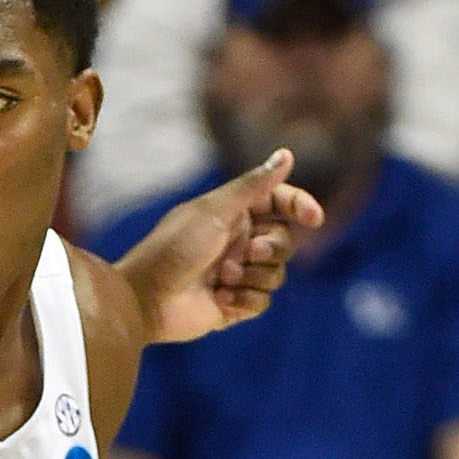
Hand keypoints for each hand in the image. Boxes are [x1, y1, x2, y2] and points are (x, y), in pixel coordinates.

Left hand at [120, 150, 321, 344]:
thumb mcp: (216, 210)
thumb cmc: (174, 248)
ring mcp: (237, 274)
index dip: (299, 206)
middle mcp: (238, 241)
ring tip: (224, 279)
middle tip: (250, 252)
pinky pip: (262, 301)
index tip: (314, 218)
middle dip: (272, 248)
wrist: (145, 298)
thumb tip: (286, 154)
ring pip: (276, 274)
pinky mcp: (234, 304)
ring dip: (254, 276)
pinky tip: (220, 298)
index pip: (279, 203)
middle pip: (283, 241)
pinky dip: (245, 300)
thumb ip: (254, 185)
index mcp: (233, 213)